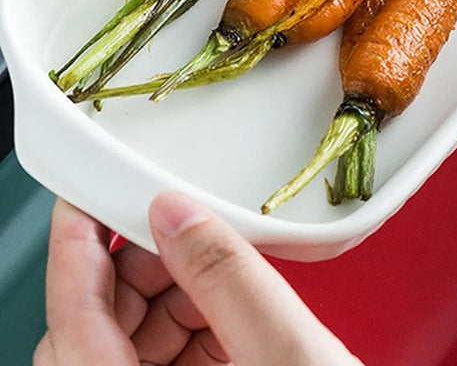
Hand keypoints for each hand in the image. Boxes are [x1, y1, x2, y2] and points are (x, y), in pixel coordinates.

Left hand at [35, 194, 360, 364]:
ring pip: (131, 343)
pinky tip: (225, 300)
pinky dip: (193, 318)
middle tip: (173, 226)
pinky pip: (166, 359)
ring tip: (213, 262)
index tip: (83, 202)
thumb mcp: (289, 353)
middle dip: (136, 269)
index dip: (74, 255)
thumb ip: (229, 277)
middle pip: (96, 332)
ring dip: (169, 292)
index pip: (73, 326)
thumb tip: (176, 216)